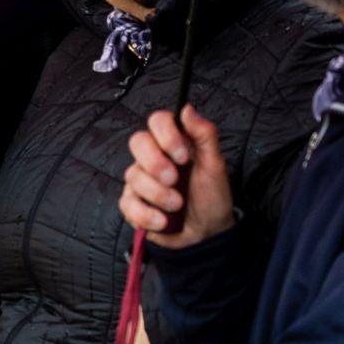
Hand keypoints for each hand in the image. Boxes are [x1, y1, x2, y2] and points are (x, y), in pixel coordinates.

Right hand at [119, 106, 234, 249]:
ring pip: (134, 176)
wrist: (207, 235)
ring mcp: (139, 180)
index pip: (157, 121)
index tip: (182, 156)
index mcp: (173, 143)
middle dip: (156, 164)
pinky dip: (147, 214)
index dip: (166, 135)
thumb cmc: (212, 198)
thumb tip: (187, 108)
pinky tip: (162, 220)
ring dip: (159, 195)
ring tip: (176, 206)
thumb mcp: (215, 166)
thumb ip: (205, 135)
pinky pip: (128, 203)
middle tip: (174, 180)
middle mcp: (152, 157)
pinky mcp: (131, 203)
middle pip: (137, 142)